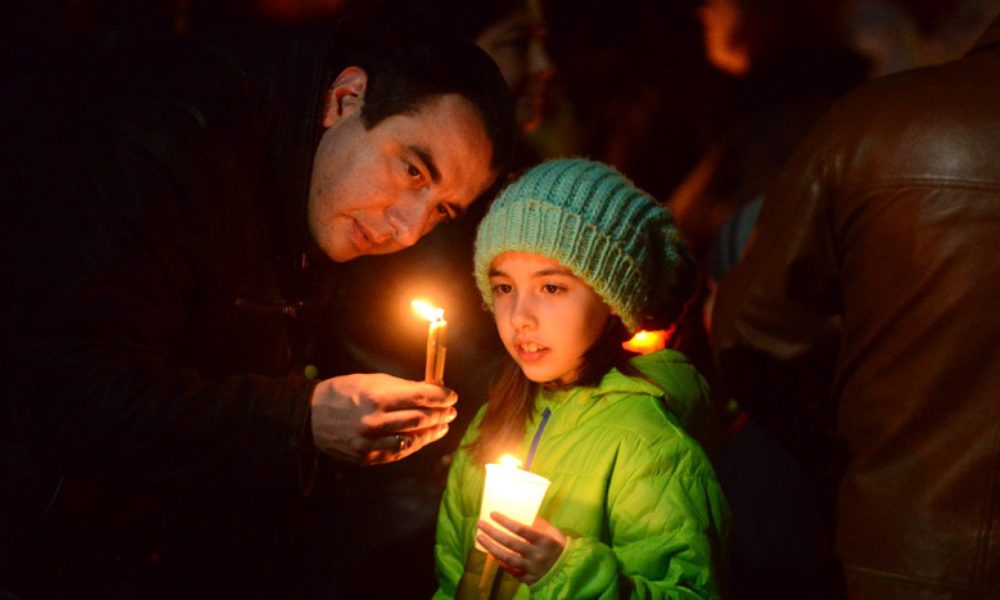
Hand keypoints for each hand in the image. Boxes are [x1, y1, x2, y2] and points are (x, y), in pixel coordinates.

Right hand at [310, 373, 456, 464]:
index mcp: (377, 398)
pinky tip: (423, 439)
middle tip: (451, 411)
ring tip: (442, 426)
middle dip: (441, 414)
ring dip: (433, 432)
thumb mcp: (371, 381)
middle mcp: (376, 422)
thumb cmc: (344, 393)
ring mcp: (371, 443)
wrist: (311, 417)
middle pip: (421, 419)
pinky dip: (415, 445)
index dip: (441, 397)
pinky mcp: (367, 457)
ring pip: (414, 439)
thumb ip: (402, 388)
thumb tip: (430, 391)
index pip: (421, 398)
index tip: (452, 396)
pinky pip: (399, 452)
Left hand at [477, 513, 565, 584]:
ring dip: (491, 547)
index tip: (492, 514)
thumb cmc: (559, 547)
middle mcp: (536, 555)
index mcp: (543, 540)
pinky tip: (492, 555)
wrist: (569, 570)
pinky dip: (502, 564)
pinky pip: (512, 571)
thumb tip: (524, 511)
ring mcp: (532, 568)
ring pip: (507, 558)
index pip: (520, 529)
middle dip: (493, 533)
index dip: (505, 521)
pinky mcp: (529, 579)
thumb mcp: (553, 532)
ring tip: (480, 538)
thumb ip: (538, 524)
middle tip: (480, 524)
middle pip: (510, 543)